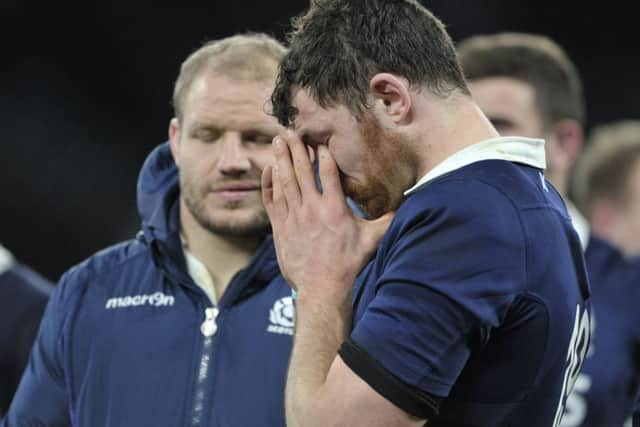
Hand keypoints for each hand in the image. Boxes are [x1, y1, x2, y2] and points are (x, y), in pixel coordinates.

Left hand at [262, 131, 393, 302]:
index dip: (323, 152)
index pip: (328, 172)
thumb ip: (387, 220)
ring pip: (284, 181)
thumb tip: (407, 204)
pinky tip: (268, 170)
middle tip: (292, 131)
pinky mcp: (280, 228)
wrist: (322, 287)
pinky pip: (272, 200)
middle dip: (296, 148)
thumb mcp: (372, 240)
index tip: (319, 138)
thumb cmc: (348, 264)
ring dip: (280, 159)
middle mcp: (312, 208)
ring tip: (278, 141)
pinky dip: (269, 183)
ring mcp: (293, 217)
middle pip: (302, 170)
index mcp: (334, 208)